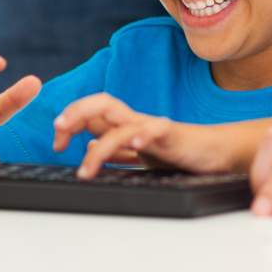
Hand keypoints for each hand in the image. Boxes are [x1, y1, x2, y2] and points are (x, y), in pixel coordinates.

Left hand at [53, 93, 238, 177]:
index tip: (57, 144)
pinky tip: (136, 145)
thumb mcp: (140, 156)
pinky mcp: (173, 135)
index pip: (92, 114)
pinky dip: (144, 135)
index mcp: (125, 125)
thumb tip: (91, 147)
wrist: (215, 152)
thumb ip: (117, 153)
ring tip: (86, 166)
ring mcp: (153, 127)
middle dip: (76, 113)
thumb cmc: (178, 153)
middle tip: (59, 131)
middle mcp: (136, 121)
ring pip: (122, 122)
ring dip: (100, 145)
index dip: (69, 123)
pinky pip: (157, 129)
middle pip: (102, 105)